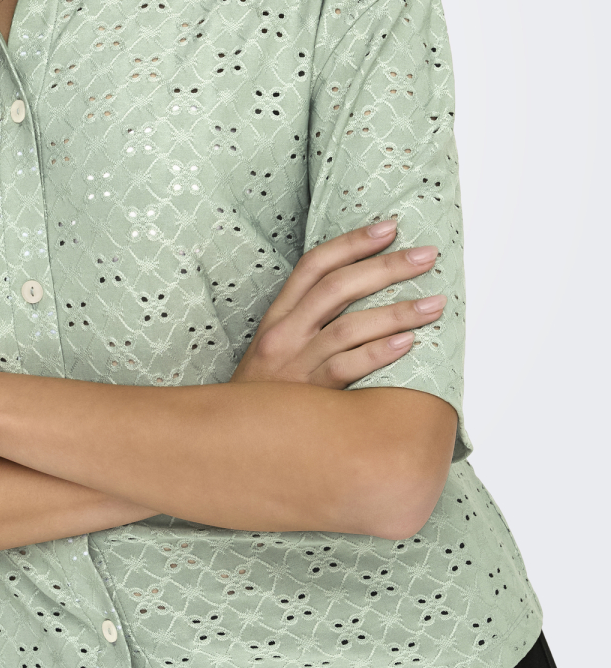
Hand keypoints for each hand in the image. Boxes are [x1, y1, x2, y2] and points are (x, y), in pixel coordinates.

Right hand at [231, 220, 444, 386]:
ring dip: (396, 312)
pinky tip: (409, 343)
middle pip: (338, 287)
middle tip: (426, 256)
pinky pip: (348, 368)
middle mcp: (284, 333)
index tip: (390, 227)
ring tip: (434, 303)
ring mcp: (295, 364)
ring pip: (349, 327)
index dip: (352, 243)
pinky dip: (379, 352)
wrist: (234, 441)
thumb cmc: (266, 394)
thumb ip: (308, 321)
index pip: (315, 265)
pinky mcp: (308, 395)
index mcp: (278, 315)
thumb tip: (363, 294)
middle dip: (386, 267)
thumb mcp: (276, 347)